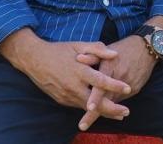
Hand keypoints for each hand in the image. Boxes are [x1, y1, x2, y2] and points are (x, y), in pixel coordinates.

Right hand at [0, 29, 132, 115]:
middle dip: (112, 109)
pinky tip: (100, 110)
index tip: (128, 88)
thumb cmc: (59, 50)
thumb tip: (115, 54)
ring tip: (118, 115)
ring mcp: (67, 95)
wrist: (34, 60)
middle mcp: (73, 86)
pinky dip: (90, 109)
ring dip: (103, 113)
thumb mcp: (78, 45)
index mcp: (79, 70)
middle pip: (95, 102)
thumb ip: (97, 49)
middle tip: (126, 112)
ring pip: (87, 108)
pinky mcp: (62, 100)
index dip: (115, 85)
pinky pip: (79, 106)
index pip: (100, 80)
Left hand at [75, 34, 157, 130]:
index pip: (102, 84)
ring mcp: (129, 85)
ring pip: (113, 101)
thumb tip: (78, 58)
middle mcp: (120, 77)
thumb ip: (93, 55)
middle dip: (94, 113)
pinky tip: (105, 106)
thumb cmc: (123, 49)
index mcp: (111, 66)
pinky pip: (121, 99)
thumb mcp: (107, 48)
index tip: (89, 107)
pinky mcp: (135, 89)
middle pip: (107, 99)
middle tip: (83, 125)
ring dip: (103, 109)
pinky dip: (113, 103)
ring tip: (88, 119)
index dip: (96, 97)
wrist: (146, 49)